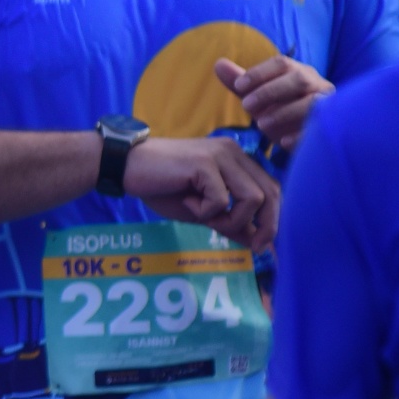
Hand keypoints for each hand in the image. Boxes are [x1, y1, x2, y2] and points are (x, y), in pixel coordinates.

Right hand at [123, 136, 281, 252]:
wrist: (125, 166)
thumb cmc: (161, 187)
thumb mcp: (201, 210)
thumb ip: (230, 221)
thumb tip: (256, 242)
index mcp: (237, 160)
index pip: (272, 188)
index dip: (273, 218)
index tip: (261, 244)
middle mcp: (234, 153)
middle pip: (271, 192)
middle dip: (266, 224)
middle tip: (253, 246)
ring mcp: (221, 155)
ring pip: (253, 198)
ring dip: (233, 219)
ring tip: (206, 218)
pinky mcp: (205, 163)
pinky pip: (221, 200)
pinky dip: (206, 211)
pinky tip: (186, 202)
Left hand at [215, 56, 332, 150]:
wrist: (303, 138)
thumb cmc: (280, 112)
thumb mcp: (257, 98)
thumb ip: (240, 82)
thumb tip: (218, 63)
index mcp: (299, 72)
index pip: (282, 63)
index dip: (259, 73)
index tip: (238, 87)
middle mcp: (317, 85)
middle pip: (299, 79)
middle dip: (270, 91)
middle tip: (246, 107)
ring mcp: (328, 107)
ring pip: (313, 102)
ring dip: (284, 112)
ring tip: (261, 124)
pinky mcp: (330, 129)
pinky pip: (321, 130)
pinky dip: (302, 135)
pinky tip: (283, 142)